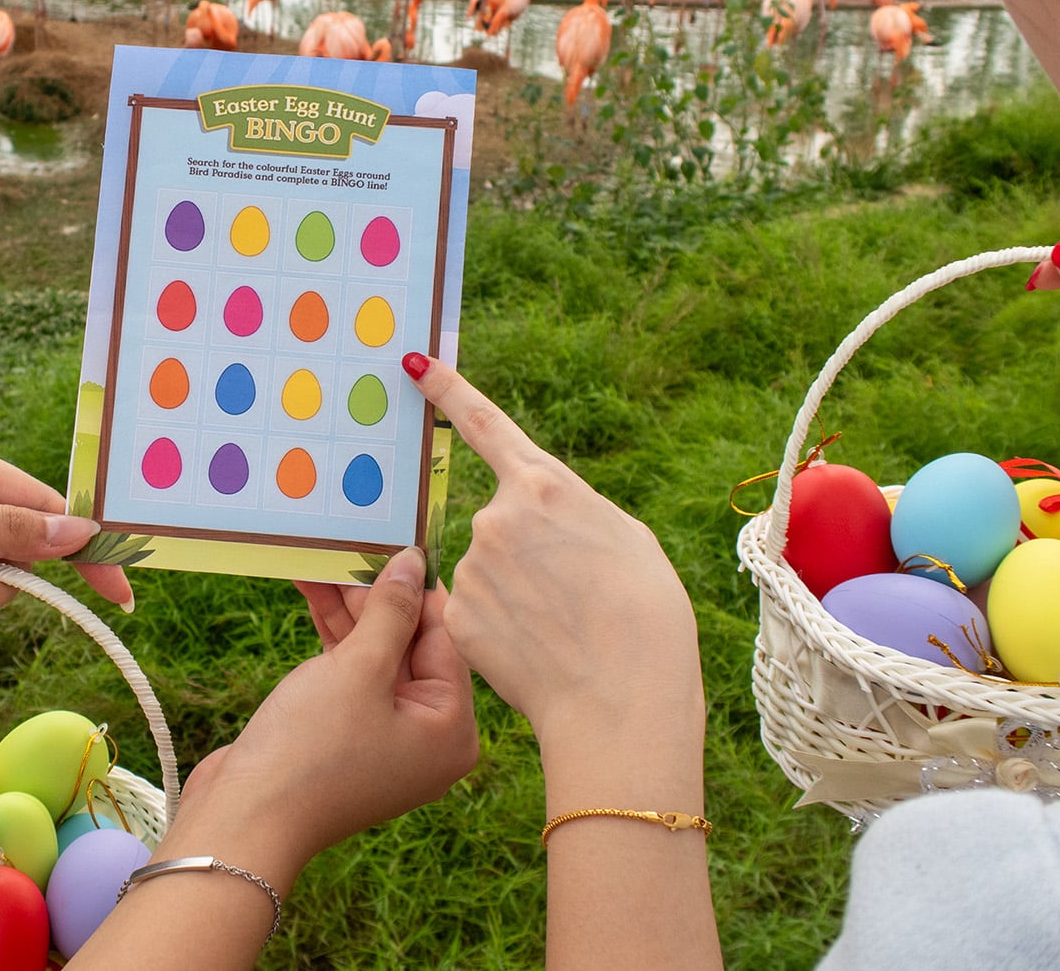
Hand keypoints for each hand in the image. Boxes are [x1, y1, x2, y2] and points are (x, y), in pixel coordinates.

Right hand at [176, 548, 477, 870]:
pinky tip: (310, 590)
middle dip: (377, 594)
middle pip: (410, 644)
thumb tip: (414, 563)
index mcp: (451, 729)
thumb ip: (391, 612)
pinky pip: (348, 674)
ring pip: (374, 655)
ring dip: (348, 609)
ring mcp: (384, 737)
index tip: (400, 538)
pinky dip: (332, 636)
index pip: (445, 638)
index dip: (418, 586)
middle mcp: (426, 736)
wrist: (244, 819)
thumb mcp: (360, 669)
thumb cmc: (312, 749)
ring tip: (323, 557)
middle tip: (354, 543)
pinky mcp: (344, 735)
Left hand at [406, 355, 703, 751]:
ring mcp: (473, 567)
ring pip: (490, 572)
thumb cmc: (646, 616)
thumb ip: (572, 513)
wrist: (623, 698)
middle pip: (502, 523)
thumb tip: (545, 520)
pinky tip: (537, 650)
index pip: (484, 424)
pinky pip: (477, 612)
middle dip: (529, 554)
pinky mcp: (459, 615)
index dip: (447, 389)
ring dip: (518, 594)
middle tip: (574, 596)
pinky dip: (504, 629)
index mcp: (544, 485)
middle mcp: (496, 516)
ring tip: (564, 629)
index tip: (413, 362)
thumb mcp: (628, 539)